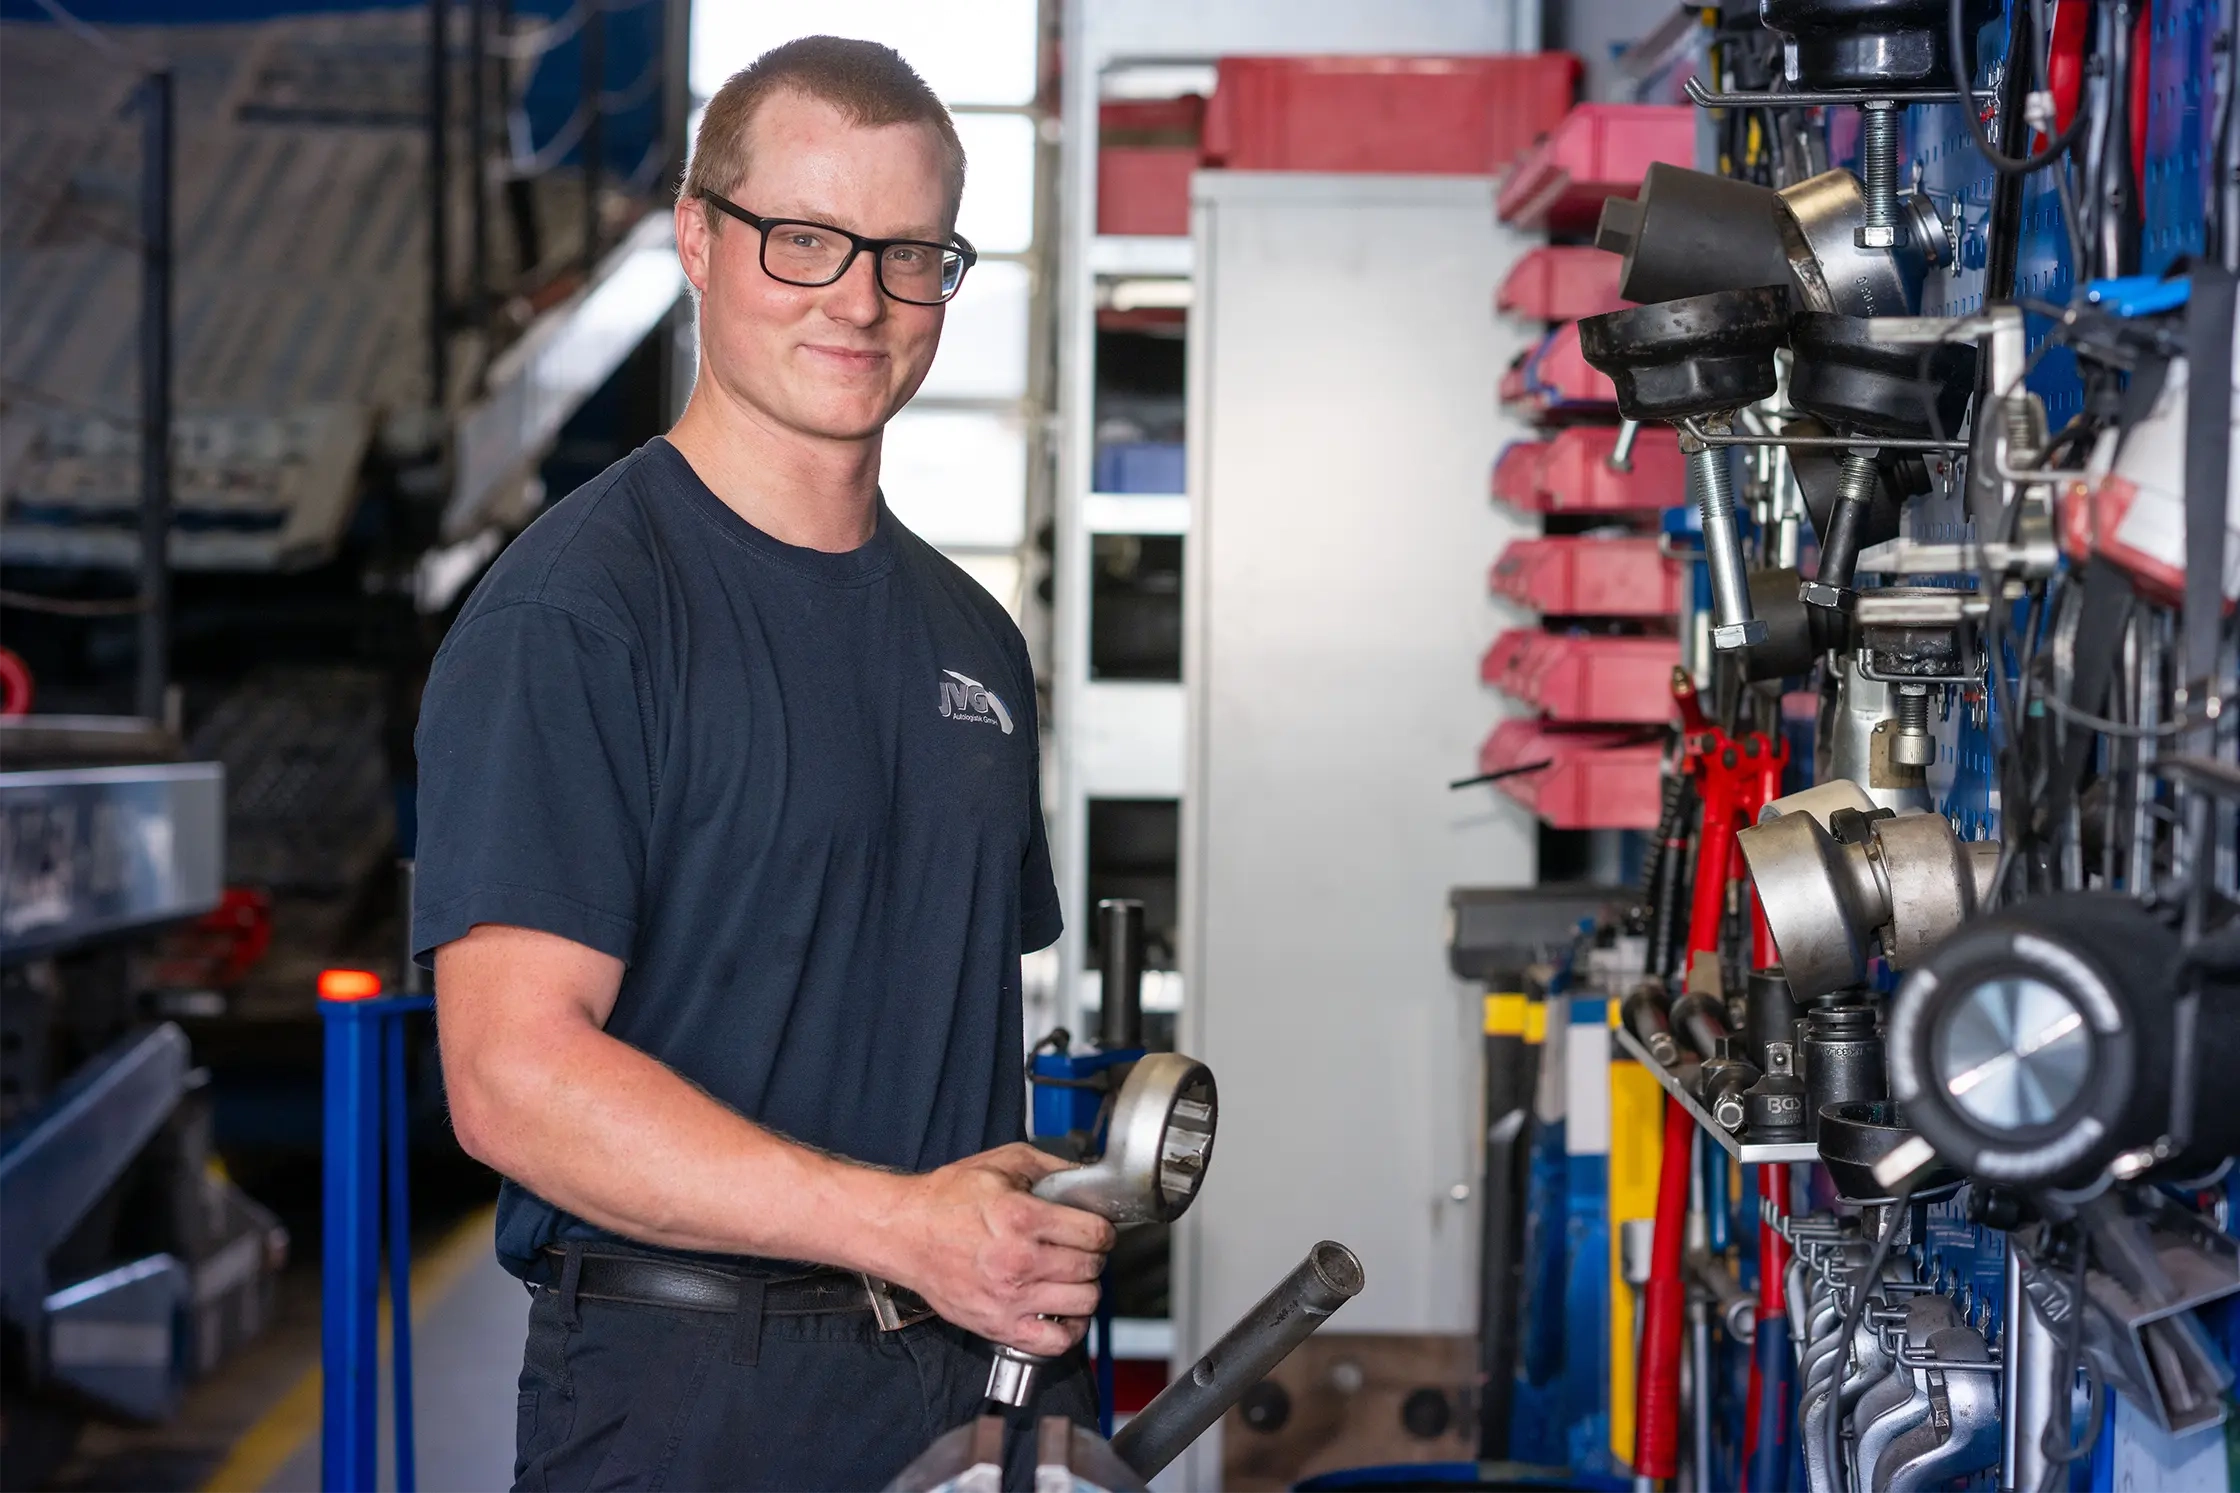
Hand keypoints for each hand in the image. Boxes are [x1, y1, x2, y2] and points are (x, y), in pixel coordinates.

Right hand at [879, 1143, 1115, 1355]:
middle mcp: (1019, 1261)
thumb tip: (1087, 1177)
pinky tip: (1064, 1312)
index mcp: (1021, 1218)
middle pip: (1091, 1268)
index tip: (1096, 1230)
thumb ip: (1050, 1167)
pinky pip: (1055, 1342)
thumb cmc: (947, 1199)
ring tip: (1073, 1278)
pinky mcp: (998, 1326)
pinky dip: (1070, 1330)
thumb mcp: (1000, 1164)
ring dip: (1086, 1290)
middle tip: (1082, 1250)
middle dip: (1094, 1257)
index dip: (1103, 1230)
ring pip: (1082, 1303)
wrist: (904, 1233)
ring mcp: (1010, 1298)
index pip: (1095, 1233)